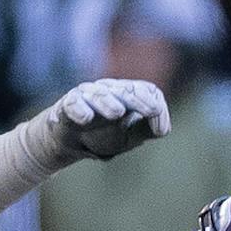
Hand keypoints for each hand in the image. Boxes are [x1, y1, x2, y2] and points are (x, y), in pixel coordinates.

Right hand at [40, 79, 170, 163]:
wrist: (73, 140)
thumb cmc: (106, 133)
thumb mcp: (132, 135)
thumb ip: (149, 130)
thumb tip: (162, 130)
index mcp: (127, 94)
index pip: (146, 90)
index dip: (155, 106)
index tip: (159, 129)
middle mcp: (108, 90)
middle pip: (125, 89)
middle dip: (138, 100)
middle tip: (150, 111)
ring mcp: (87, 96)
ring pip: (99, 94)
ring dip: (109, 102)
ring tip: (118, 113)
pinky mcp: (67, 106)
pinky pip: (72, 103)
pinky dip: (79, 109)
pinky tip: (86, 118)